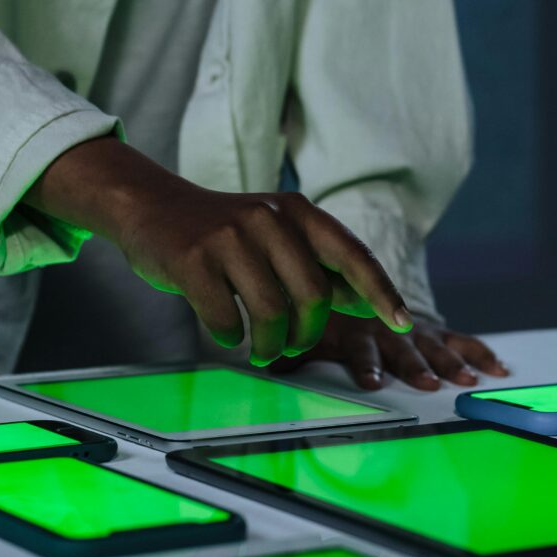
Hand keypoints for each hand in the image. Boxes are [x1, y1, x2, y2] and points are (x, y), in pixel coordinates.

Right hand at [24, 138, 412, 365]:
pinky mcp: (194, 261)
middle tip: (291, 346)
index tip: (404, 325)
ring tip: (260, 350)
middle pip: (312, 296)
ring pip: (270, 313)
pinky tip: (225, 331)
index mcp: (296, 211)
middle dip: (306, 334)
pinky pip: (226, 320)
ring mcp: (229, 238)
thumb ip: (318, 265)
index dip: (382, 292)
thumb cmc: (222, 230)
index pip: (352, 254)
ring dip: (269, 345)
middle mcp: (268, 219)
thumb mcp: (275, 235)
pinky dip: (229, 337)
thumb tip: (367, 302)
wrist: (151, 206)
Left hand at [288, 313, 511, 392]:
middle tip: (427, 384)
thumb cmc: (328, 314)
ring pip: (434, 344)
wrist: (351, 277)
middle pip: (403, 348)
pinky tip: (497, 369)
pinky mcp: (431, 328)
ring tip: (465, 381)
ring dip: (449, 362)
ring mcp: (412, 327)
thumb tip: (273, 366)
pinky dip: (478, 352)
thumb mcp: (309, 331)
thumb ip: (293, 351)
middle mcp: (387, 327)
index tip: (374, 383)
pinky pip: (459, 338)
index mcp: (356, 328)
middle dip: (414, 366)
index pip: (361, 347)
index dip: (368, 364)